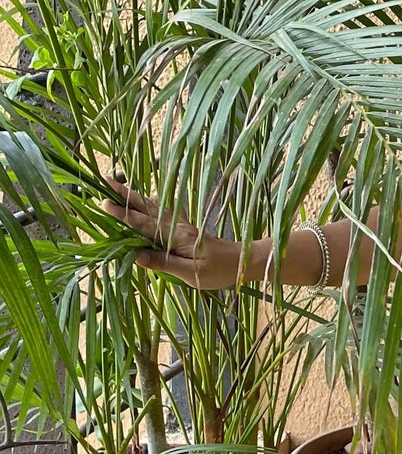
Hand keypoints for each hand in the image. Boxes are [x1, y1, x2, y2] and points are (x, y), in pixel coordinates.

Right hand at [100, 181, 243, 290]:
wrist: (245, 261)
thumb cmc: (221, 270)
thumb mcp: (191, 273)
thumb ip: (164, 263)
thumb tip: (135, 256)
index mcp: (175, 237)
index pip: (144, 224)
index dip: (123, 215)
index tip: (103, 203)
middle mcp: (176, 226)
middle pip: (145, 207)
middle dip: (124, 195)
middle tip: (103, 180)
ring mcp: (180, 225)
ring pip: (153, 207)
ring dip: (134, 197)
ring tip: (115, 185)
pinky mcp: (185, 229)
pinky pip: (162, 212)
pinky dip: (149, 204)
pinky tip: (144, 200)